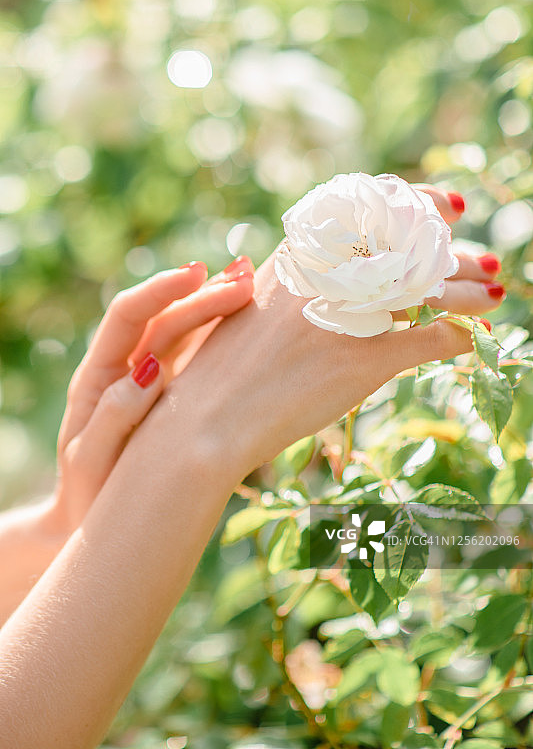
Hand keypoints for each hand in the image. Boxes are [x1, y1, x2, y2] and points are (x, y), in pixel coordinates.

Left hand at [54, 257, 253, 530]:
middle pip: (165, 318)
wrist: (92, 518)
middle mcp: (125, 368)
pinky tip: (249, 323)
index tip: (196, 275)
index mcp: (98, 374)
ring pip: (185, 334)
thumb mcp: (91, 459)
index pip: (128, 316)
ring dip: (216, 308)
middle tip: (245, 279)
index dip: (161, 291)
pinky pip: (199, 360)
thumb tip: (151, 372)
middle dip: (203, 296)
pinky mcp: (174, 397)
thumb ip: (114, 417)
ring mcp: (151, 381)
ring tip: (253, 286)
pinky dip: (222, 338)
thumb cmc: (89, 493)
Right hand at [157, 186, 503, 479]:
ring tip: (495, 291)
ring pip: (430, 289)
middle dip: (455, 253)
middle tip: (486, 260)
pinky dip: (456, 337)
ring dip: (469, 291)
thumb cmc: (220, 369)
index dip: (420, 203)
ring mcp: (350, 316)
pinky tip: (470, 340)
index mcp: (301, 256)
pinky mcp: (364, 361)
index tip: (449, 206)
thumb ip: (290, 283)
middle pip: (411, 249)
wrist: (204, 420)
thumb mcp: (252, 308)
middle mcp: (329, 276)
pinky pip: (427, 341)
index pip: (376, 211)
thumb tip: (315, 274)